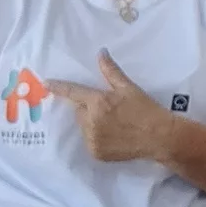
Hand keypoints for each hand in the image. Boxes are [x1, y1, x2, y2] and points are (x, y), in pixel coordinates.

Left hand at [50, 52, 174, 163]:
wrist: (159, 136)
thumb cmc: (145, 109)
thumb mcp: (129, 88)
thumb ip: (111, 72)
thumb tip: (100, 53)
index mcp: (98, 102)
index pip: (73, 92)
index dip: (59, 87)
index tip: (46, 83)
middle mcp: (91, 122)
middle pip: (79, 112)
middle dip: (88, 108)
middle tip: (107, 108)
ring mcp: (92, 139)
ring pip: (84, 127)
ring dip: (91, 123)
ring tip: (113, 124)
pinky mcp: (96, 153)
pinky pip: (90, 142)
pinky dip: (97, 138)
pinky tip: (113, 136)